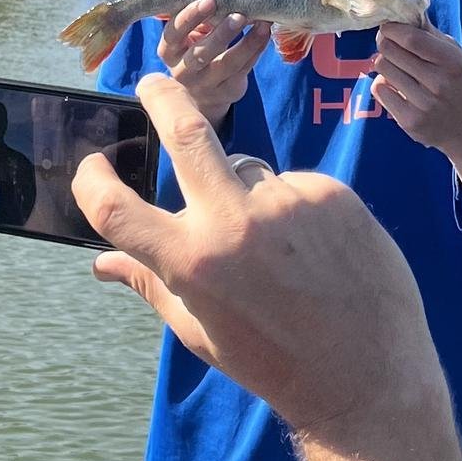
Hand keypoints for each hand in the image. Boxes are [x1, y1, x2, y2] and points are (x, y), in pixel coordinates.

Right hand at [72, 74, 442, 438]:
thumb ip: (151, 284)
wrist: (370, 379)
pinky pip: (295, 185)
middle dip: (163, 97)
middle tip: (154, 81)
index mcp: (191, 263)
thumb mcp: (201, 332)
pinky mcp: (331, 192)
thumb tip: (100, 263)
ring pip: (248, 171)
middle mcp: (234, 223)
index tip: (94, 166)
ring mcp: (287, 201)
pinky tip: (318, 250)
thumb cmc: (276, 362)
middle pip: (186, 132)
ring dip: (246, 193)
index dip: (91, 180)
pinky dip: (295, 207)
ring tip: (283, 253)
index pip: (115, 207)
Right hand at [157, 0, 270, 126]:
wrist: (203, 91)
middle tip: (239, 15)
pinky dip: (256, 50)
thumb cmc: (196, 47)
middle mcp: (182, 71)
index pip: (174, 33)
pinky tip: (265, 34)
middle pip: (200, 53)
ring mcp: (205, 85)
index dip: (190, 17)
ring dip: (246, 43)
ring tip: (262, 24)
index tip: (210, 0)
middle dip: (221, 33)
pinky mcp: (227, 91)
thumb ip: (197, 18)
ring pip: (226, 64)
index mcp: (169, 50)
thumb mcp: (189, 35)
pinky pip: (244, 70)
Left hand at [372, 23, 461, 216]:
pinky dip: (383, 84)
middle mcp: (439, 83)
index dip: (392, 29)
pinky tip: (397, 87)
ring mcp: (423, 105)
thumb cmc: (459, 83)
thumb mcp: (455, 55)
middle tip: (388, 44)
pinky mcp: (409, 122)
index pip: (411, 39)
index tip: (387, 27)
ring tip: (397, 67)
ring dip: (385, 64)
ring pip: (382, 69)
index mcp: (452, 62)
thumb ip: (430, 34)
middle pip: (389, 51)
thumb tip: (405, 11)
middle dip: (384, 43)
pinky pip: (379, 90)